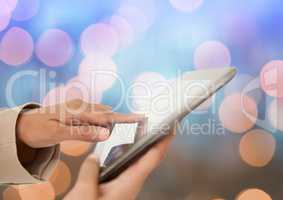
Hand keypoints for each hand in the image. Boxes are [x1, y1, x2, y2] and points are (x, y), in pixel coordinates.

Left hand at [17, 99, 143, 147]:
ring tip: (126, 127)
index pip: (106, 115)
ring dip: (112, 122)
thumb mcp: (57, 132)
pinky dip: (104, 122)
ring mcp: (80, 108)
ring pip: (102, 115)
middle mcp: (81, 106)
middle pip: (107, 113)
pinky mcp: (79, 112)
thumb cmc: (38, 128)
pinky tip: (106, 128)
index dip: (125, 118)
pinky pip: (96, 116)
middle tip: (138, 124)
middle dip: (122, 120)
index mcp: (77, 109)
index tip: (141, 118)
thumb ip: (82, 133)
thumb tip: (105, 134)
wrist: (24, 124)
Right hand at [64, 135, 172, 199]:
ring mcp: (124, 188)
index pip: (152, 158)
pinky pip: (125, 169)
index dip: (163, 142)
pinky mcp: (116, 191)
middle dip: (156, 142)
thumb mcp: (84, 194)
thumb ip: (90, 171)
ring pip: (137, 164)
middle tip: (159, 126)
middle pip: (148, 159)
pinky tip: (118, 151)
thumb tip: (94, 157)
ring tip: (142, 133)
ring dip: (141, 148)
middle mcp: (130, 185)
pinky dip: (126, 157)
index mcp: (129, 184)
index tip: (172, 128)